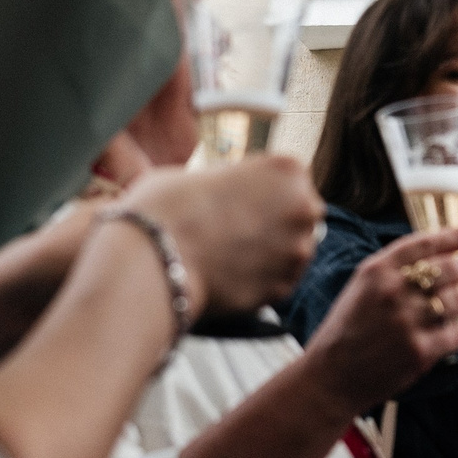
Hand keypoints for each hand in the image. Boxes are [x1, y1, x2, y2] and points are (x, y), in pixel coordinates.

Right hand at [118, 154, 323, 320]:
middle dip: (278, 222)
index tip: (245, 201)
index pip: (290, 179)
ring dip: (272, 253)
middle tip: (241, 230)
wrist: (154, 259)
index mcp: (287, 168)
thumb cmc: (166, 207)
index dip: (265, 191)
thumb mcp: (200, 173)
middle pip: (301, 214)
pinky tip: (231, 276)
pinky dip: (261, 281)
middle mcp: (304, 207)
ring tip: (231, 256)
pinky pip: (279, 282)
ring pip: (293, 251)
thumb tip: (225, 193)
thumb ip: (229, 180)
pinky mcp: (284, 288)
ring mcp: (297, 251)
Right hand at [301, 227, 457, 411]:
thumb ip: (392, 270)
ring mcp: (406, 321)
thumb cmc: (347, 330)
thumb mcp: (361, 287)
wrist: (330, 376)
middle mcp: (392, 291)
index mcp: (377, 270)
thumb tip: (438, 256)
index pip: (427, 242)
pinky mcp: (418, 351)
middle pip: (450, 269)